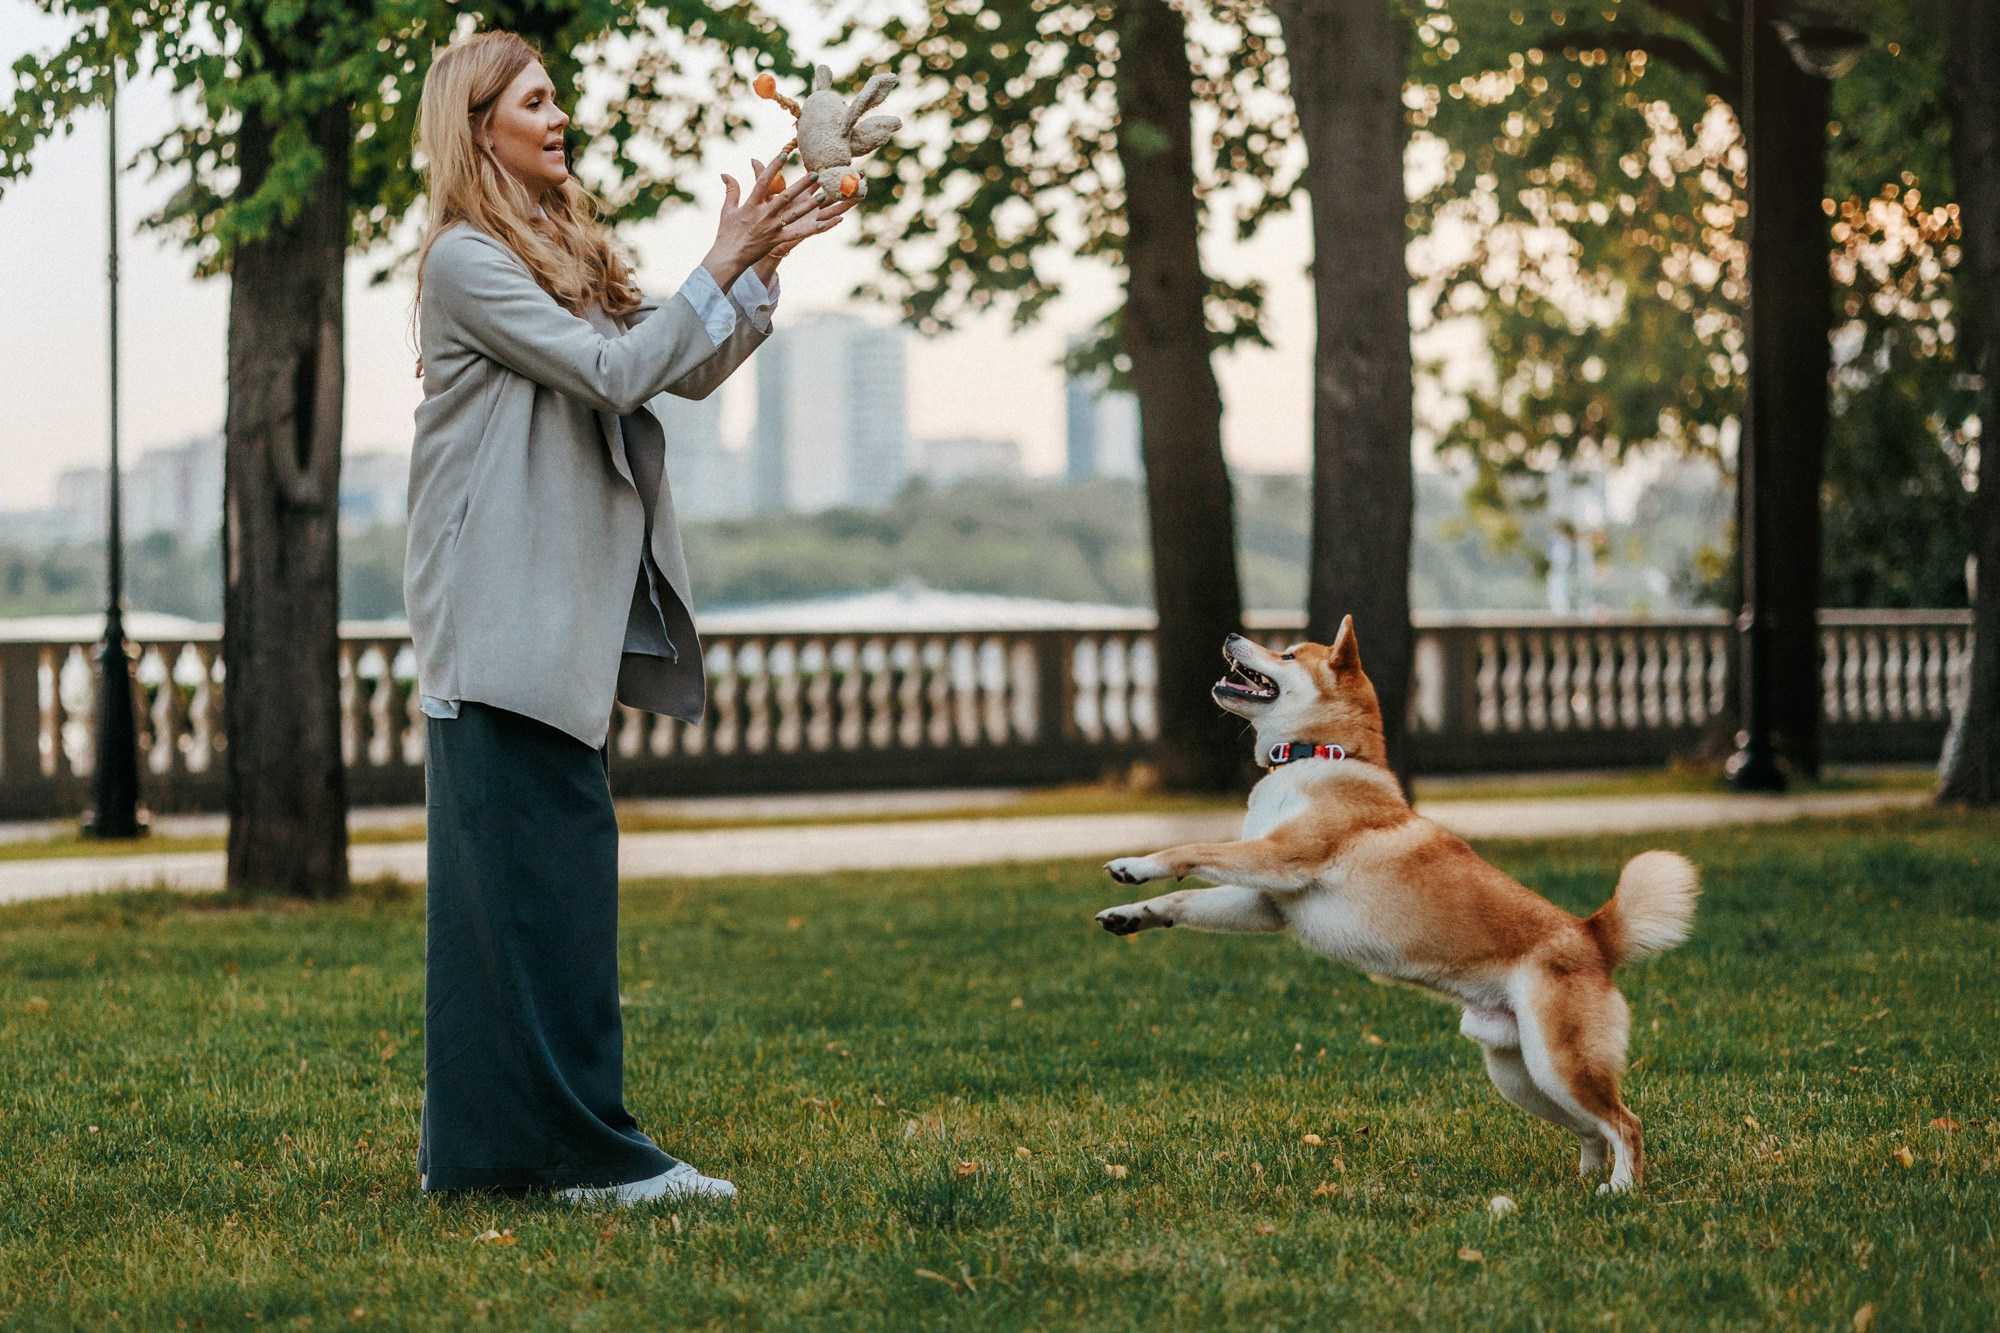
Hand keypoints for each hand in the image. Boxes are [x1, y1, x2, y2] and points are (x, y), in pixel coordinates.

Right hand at [701, 152, 820, 290]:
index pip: (763, 182)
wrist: (728, 258)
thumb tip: (725, 173)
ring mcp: (771, 228)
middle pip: (785, 197)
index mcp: (751, 205)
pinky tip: (823, 224)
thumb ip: (731, 190)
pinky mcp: (777, 240)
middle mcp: (763, 215)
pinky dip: (810, 230)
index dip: (773, 167)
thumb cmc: (727, 233)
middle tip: (815, 174)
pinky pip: (796, 234)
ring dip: (809, 205)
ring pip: (794, 214)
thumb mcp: (727, 210)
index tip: (784, 154)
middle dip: (801, 185)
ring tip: (824, 196)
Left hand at [750, 163, 858, 283]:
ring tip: (860, 195)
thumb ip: (762, 176)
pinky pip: (822, 227)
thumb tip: (754, 159)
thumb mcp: (763, 193)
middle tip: (862, 175)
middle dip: (847, 184)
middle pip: (833, 192)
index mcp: (802, 195)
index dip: (831, 171)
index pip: (820, 180)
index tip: (843, 161)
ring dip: (847, 202)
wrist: (758, 237)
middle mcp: (810, 205)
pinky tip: (841, 219)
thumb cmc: (761, 215)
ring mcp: (811, 218)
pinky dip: (831, 223)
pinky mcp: (807, 230)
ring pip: (833, 208)